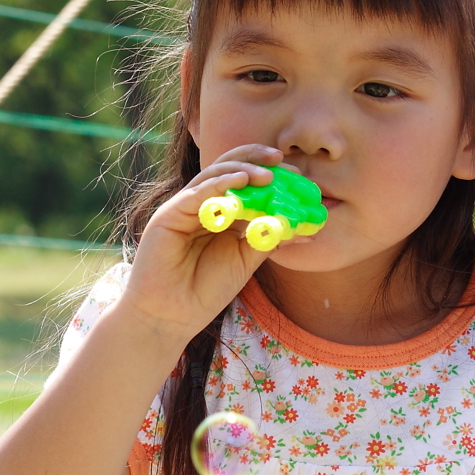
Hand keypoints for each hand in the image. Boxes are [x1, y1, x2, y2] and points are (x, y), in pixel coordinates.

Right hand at [119, 144, 295, 346]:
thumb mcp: (246, 260)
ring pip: (214, 175)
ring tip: (268, 175)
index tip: (298, 176)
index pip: (247, 182)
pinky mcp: (170, 214)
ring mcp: (186, 207)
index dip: (272, 174)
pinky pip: (197, 192)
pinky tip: (241, 180)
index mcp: (223, 212)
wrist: (171, 315)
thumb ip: (268, 238)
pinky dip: (220, 183)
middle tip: (281, 160)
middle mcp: (204, 204)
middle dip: (256, 159)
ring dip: (242, 170)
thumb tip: (304, 227)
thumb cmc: (206, 290)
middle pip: (230, 169)